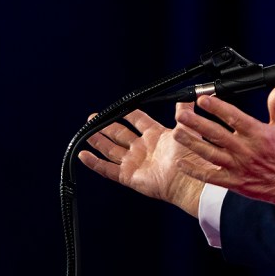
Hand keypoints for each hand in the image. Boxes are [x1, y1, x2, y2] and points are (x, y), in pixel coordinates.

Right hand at [78, 103, 205, 216]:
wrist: (188, 179)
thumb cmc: (191, 156)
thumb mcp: (187, 129)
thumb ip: (184, 112)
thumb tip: (188, 96)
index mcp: (157, 136)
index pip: (138, 120)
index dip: (128, 113)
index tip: (118, 107)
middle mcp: (143, 148)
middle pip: (120, 134)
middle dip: (106, 126)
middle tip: (93, 117)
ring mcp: (135, 162)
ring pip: (110, 149)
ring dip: (97, 141)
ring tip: (86, 132)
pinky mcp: (128, 176)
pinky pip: (107, 169)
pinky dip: (94, 162)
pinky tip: (83, 155)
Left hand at [172, 82, 274, 223]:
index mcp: (259, 134)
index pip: (234, 117)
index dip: (217, 107)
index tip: (202, 98)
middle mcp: (246, 150)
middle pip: (216, 135)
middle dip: (196, 123)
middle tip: (180, 115)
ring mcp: (239, 167)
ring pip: (210, 154)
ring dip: (192, 144)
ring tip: (176, 134)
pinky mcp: (235, 182)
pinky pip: (211, 177)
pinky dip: (195, 171)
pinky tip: (182, 163)